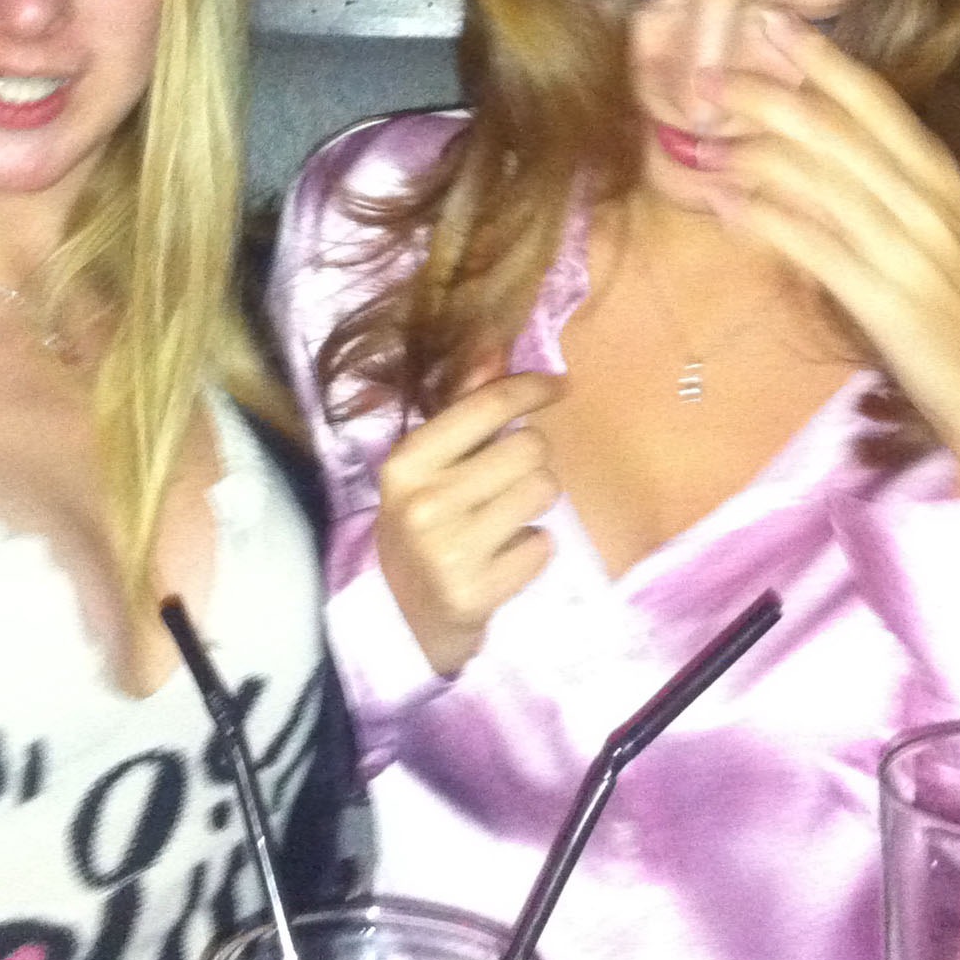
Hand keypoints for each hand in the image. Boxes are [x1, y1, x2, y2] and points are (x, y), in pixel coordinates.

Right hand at [374, 366, 562, 676]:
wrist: (401, 616)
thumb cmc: (421, 523)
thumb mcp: (426, 464)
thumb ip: (461, 404)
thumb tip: (494, 343)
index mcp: (406, 461)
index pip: (488, 405)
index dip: (532, 388)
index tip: (558, 386)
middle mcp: (425, 502)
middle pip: (530, 448)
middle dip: (530, 459)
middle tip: (506, 478)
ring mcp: (450, 550)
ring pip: (544, 491)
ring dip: (533, 501)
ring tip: (504, 516)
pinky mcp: (476, 592)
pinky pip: (544, 545)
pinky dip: (532, 547)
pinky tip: (503, 554)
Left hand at [710, 11, 959, 495]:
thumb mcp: (940, 235)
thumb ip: (888, 193)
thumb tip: (812, 158)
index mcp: (944, 177)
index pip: (876, 101)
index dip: (821, 59)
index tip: (771, 22)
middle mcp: (928, 201)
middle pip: (834, 129)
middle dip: (764, 96)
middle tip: (706, 79)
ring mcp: (906, 248)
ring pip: (815, 179)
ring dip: (749, 156)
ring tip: (701, 143)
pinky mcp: (883, 297)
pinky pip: (811, 244)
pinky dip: (763, 219)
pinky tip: (726, 205)